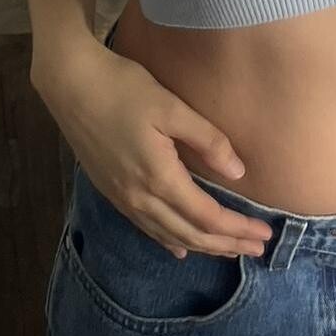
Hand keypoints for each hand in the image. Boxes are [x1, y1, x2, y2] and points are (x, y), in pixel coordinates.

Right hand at [32, 34, 274, 259]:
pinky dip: (169, 241)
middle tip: (257, 250)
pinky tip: (179, 248)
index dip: (238, 229)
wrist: (71, 84)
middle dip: (226, 244)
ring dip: (202, 246)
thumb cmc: (124, 88)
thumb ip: (207, 140)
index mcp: (159, 177)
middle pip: (190, 233)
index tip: (265, 234)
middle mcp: (139, 197)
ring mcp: (122, 198)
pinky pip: (146, 228)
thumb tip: (239, 173)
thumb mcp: (171, 107)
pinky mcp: (111, 191)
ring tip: (229, 251)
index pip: (207, 217)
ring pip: (168, 235)